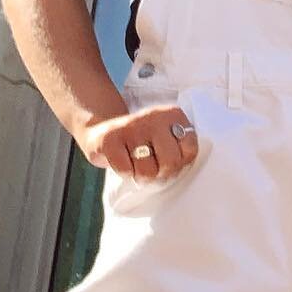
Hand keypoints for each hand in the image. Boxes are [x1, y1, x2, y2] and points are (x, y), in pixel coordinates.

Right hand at [79, 103, 198, 181]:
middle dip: (162, 175)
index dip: (181, 164)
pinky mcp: (109, 140)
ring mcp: (131, 127)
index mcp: (173, 115)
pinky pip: (126, 171)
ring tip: (136, 164)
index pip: (190, 150)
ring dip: (141, 176)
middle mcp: (154, 117)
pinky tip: (123, 161)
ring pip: (148, 172)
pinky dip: (125, 174)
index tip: (170, 162)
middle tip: (154, 170)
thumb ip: (181, 151)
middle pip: (170, 163)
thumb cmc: (142, 142)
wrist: (101, 132)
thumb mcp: (167, 138)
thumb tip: (178, 171)